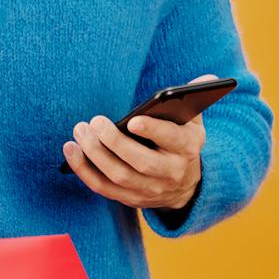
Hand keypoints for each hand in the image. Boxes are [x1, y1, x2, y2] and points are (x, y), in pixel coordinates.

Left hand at [61, 73, 216, 210]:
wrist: (185, 185)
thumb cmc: (180, 141)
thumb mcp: (193, 122)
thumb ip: (194, 100)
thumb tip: (207, 79)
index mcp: (187, 148)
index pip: (173, 140)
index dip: (154, 131)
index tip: (133, 120)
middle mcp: (170, 173)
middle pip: (141, 162)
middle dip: (115, 142)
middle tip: (94, 122)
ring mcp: (150, 190)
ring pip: (119, 176)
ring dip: (95, 155)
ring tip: (80, 131)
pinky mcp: (131, 199)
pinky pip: (103, 188)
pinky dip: (84, 170)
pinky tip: (71, 150)